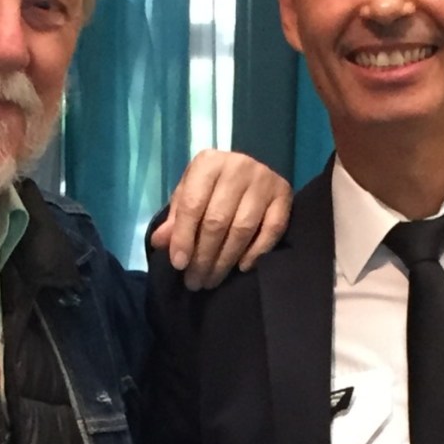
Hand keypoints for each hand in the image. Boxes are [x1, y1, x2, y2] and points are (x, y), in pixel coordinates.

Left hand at [150, 149, 291, 289]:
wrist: (248, 172)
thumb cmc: (211, 187)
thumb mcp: (188, 196)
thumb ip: (175, 219)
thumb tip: (160, 242)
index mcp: (209, 163)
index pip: (192, 204)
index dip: (183, 237)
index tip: (179, 265)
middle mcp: (238, 166)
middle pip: (217, 220)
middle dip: (204, 256)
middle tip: (195, 281)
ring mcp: (264, 179)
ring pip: (243, 228)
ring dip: (225, 260)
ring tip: (212, 280)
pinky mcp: (284, 194)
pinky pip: (272, 229)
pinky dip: (257, 252)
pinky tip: (242, 267)